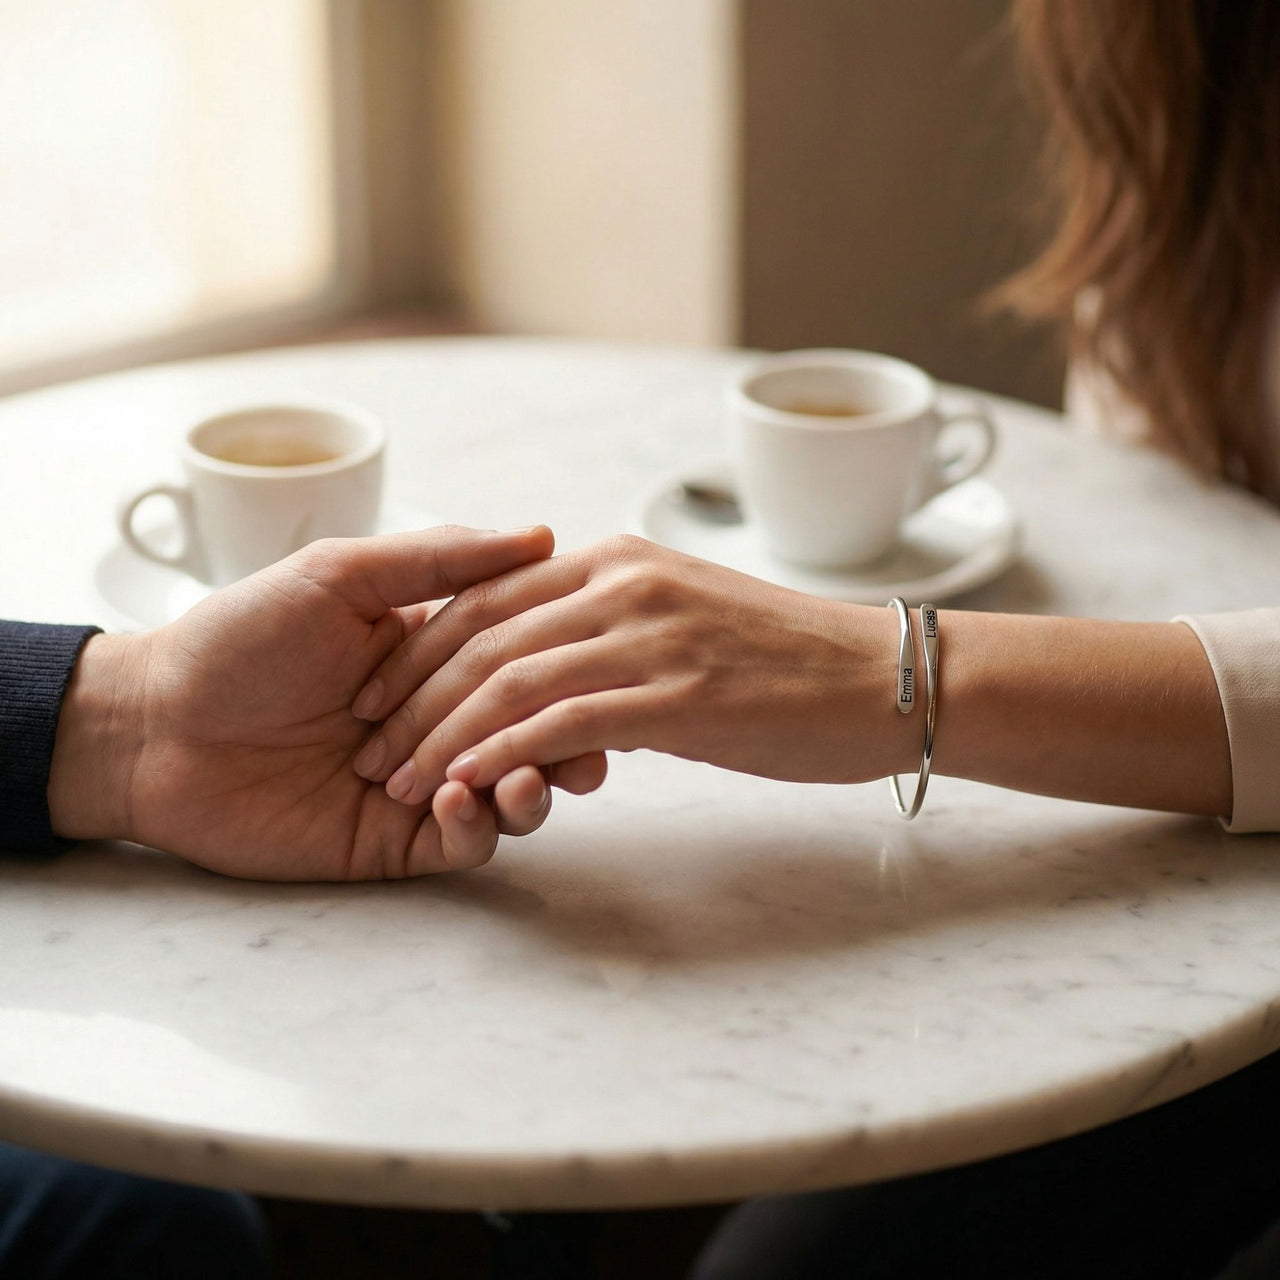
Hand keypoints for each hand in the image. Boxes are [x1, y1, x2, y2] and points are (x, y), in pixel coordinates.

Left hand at [48, 526, 607, 879]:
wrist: (157, 726)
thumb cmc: (240, 639)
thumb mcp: (340, 575)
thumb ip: (440, 560)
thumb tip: (541, 537)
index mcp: (432, 656)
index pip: (523, 661)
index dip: (565, 668)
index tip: (601, 665)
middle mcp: (436, 718)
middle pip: (529, 735)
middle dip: (567, 744)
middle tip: (588, 752)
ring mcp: (420, 782)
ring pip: (508, 794)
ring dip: (530, 788)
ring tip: (523, 778)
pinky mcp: (394, 841)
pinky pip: (461, 842)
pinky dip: (475, 824)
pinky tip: (455, 798)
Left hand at [349, 535, 920, 804]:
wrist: (885, 680)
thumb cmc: (786, 662)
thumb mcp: (684, 620)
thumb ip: (609, 631)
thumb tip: (546, 677)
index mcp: (615, 560)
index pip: (484, 595)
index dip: (416, 648)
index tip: (373, 696)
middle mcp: (621, 583)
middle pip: (479, 634)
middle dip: (407, 695)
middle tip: (363, 747)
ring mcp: (649, 635)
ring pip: (508, 678)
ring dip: (439, 733)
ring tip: (393, 781)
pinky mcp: (676, 694)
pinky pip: (561, 721)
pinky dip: (498, 753)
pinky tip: (462, 786)